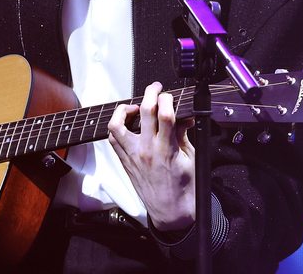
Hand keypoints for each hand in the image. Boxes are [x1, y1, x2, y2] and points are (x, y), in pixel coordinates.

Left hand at [108, 81, 194, 231]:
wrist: (170, 212)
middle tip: (156, 89)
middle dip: (150, 93)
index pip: (165, 114)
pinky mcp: (124, 161)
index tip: (171, 95)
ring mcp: (132, 155)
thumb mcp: (190, 158)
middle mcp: (146, 150)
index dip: (168, 99)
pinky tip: (128, 123)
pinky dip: (118, 125)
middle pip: (144, 111)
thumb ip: (183, 134)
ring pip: (117, 124)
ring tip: (136, 106)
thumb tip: (184, 114)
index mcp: (166, 149)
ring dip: (125, 109)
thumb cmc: (183, 188)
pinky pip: (113, 139)